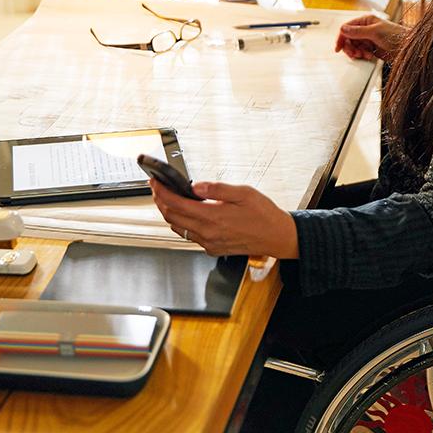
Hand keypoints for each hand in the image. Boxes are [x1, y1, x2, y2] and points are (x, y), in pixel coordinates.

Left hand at [149, 179, 298, 259]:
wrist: (277, 237)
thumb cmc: (264, 215)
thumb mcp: (243, 193)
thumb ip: (217, 188)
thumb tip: (195, 186)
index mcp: (213, 217)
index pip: (176, 204)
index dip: (162, 192)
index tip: (156, 183)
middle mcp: (208, 233)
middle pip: (171, 217)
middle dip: (160, 201)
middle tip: (158, 189)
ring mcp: (209, 243)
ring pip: (178, 228)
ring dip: (169, 213)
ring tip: (168, 199)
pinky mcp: (212, 248)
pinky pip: (190, 236)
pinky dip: (182, 224)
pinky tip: (186, 214)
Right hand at [335, 15, 407, 61]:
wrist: (407, 47)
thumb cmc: (395, 35)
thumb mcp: (374, 32)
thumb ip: (357, 31)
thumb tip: (343, 29)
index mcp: (365, 21)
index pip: (347, 28)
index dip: (341, 38)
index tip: (338, 48)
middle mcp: (365, 29)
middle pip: (349, 39)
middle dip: (350, 48)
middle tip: (355, 54)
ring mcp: (368, 39)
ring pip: (354, 47)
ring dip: (357, 52)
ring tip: (365, 55)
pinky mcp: (371, 49)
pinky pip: (361, 53)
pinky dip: (363, 56)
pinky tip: (369, 56)